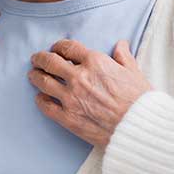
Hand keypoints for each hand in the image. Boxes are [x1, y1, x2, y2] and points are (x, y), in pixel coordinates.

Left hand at [29, 40, 149, 147]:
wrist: (140, 129)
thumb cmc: (140, 101)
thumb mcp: (134, 72)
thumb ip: (123, 56)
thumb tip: (121, 44)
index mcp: (95, 62)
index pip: (67, 48)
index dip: (58, 47)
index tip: (55, 49)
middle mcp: (79, 77)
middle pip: (50, 62)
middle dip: (40, 58)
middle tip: (36, 59)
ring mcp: (71, 98)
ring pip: (43, 81)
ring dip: (35, 76)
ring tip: (33, 75)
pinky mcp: (68, 118)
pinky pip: (45, 106)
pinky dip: (40, 100)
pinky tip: (40, 98)